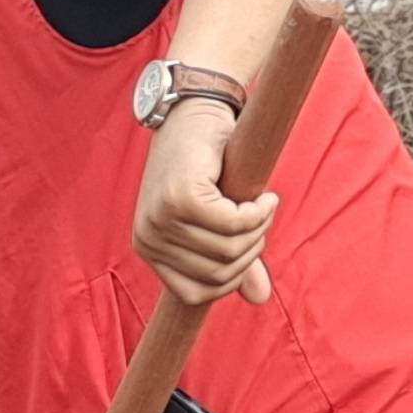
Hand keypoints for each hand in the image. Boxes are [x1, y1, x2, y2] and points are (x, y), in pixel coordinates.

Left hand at [134, 94, 275, 305]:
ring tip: (263, 204)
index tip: (251, 246)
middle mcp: (148, 239)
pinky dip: (258, 212)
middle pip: (219, 273)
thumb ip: (236, 259)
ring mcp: (162, 219)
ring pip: (229, 250)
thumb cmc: (206, 167)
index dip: (233, 278)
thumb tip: (259, 298)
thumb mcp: (217, 219)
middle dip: (252, 250)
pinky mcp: (182, 198)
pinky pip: (234, 224)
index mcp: (149, 250)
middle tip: (262, 218)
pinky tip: (263, 196)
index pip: (196, 294)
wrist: (196, 114)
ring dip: (259, 228)